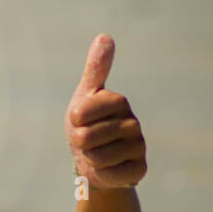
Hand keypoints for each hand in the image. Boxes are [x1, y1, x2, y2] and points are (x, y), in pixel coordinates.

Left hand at [64, 34, 146, 189]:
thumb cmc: (86, 125)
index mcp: (118, 101)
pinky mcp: (139, 169)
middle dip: (79, 144)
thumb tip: (105, 36)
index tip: (80, 122)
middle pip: (85, 138)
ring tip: (96, 154)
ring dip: (89, 160)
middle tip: (87, 142)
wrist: (96, 161)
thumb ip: (95, 70)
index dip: (73, 122)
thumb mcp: (85, 97)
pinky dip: (101, 175)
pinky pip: (109, 175)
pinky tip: (107, 169)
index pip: (80, 113)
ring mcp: (138, 147)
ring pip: (96, 158)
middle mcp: (133, 123)